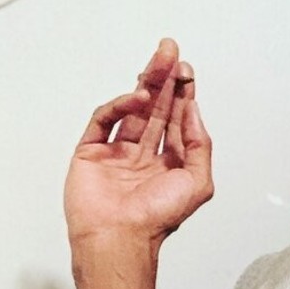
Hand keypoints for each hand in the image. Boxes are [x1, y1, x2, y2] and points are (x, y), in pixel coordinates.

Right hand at [64, 38, 214, 254]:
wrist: (119, 237)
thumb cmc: (157, 218)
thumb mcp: (197, 182)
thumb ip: (198, 145)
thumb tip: (192, 111)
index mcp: (167, 165)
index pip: (175, 121)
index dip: (181, 95)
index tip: (186, 71)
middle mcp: (142, 157)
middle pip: (155, 109)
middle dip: (164, 80)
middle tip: (170, 51)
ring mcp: (116, 154)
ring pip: (131, 110)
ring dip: (145, 84)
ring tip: (157, 63)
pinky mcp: (91, 153)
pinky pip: (104, 120)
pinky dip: (119, 106)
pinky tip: (137, 97)